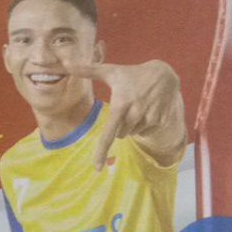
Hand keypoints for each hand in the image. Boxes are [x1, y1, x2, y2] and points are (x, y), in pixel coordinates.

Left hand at [68, 60, 184, 169]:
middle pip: (120, 134)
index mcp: (121, 104)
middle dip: (120, 124)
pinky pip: (146, 132)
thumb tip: (67, 64)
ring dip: (133, 124)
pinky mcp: (161, 121)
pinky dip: (144, 124)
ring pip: (133, 133)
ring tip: (138, 105)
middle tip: (127, 106)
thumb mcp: (111, 71)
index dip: (102, 150)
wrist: (163, 75)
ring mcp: (150, 118)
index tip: (97, 167)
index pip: (109, 132)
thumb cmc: (131, 74)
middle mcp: (135, 113)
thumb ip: (88, 70)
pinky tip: (148, 109)